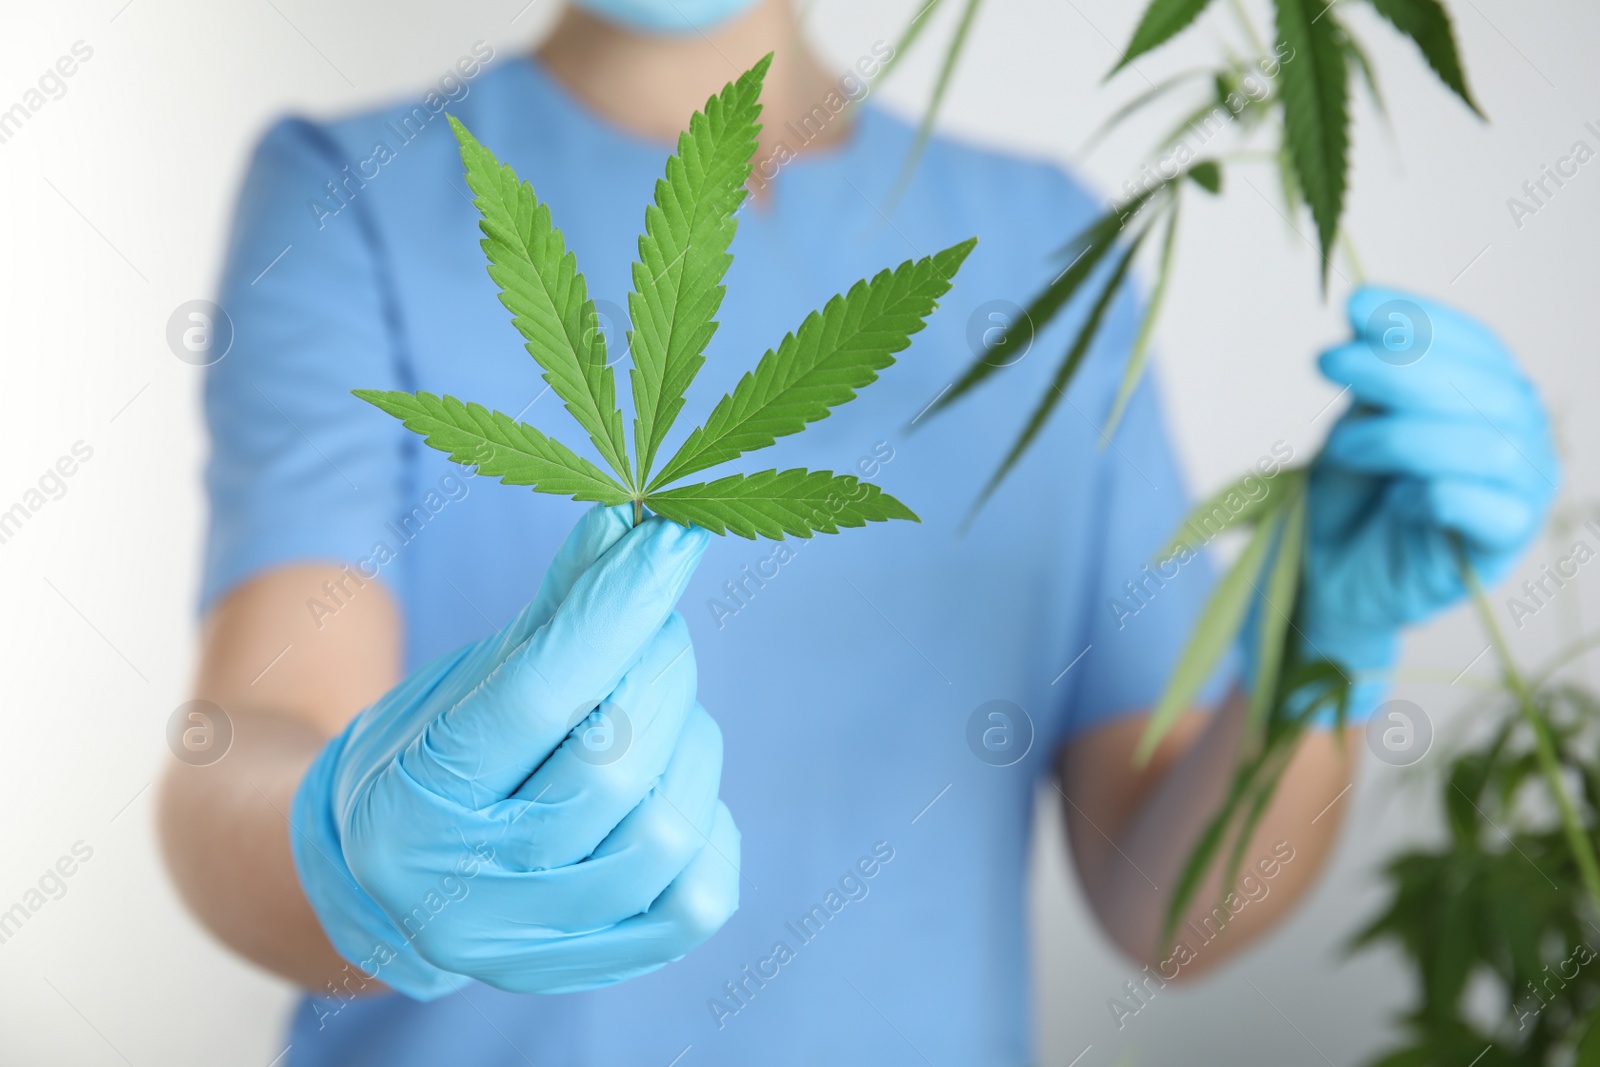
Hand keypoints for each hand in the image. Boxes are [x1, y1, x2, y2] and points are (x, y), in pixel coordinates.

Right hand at [289, 505, 738, 998]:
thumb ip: (549, 613)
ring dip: (686, 740)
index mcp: (412, 803)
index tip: (672, 539)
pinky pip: (702, 895)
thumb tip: (627, 524)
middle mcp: (468, 890)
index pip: (537, 695)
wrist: (388, 891)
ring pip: (667, 826)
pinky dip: (707, 819)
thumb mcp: (460, 681)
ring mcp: (536, 943)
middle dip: (657, 667)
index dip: (615, 609)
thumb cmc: (426, 760)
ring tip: (654, 708)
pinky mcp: (600, 967)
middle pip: (614, 762)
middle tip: (653, 626)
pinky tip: (668, 782)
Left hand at [1300, 285, 1559, 712]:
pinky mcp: (1504, 544)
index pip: (1474, 343)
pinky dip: (1437, 495)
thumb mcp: (1356, 421)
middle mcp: (1520, 432)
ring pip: (1486, 447)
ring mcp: (1521, 489)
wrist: (1333, 572)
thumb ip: (1375, 382)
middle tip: (1328, 362)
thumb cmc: (1353, 491)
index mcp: (1491, 390)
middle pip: (1483, 388)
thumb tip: (1368, 323)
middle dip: (1399, 367)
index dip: (1419, 318)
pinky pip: (1489, 510)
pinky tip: (1398, 499)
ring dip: (1402, 436)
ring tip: (1343, 447)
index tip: (1354, 306)